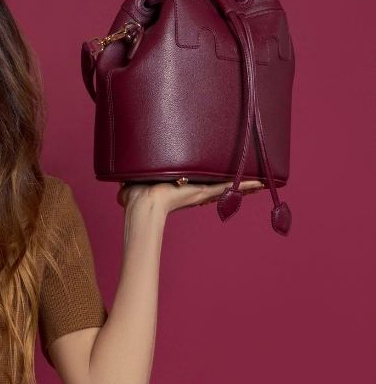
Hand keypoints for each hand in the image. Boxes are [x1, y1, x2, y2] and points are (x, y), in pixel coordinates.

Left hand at [116, 177, 265, 215]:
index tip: (226, 182)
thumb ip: (130, 188)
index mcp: (182, 189)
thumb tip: (120, 192)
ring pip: (227, 188)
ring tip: (264, 181)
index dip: (216, 185)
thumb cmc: (134, 196)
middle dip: (237, 184)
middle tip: (255, 181)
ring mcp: (200, 193)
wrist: (141, 203)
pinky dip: (245, 185)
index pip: (203, 186)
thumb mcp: (136, 185)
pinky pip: (226, 188)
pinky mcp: (203, 193)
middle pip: (221, 187)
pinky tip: (261, 182)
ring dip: (246, 185)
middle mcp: (194, 192)